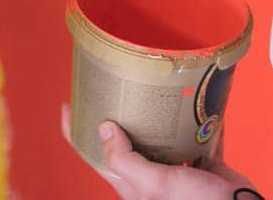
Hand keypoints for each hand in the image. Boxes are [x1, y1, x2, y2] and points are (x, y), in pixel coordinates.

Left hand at [61, 105, 259, 199]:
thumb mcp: (155, 183)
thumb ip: (126, 159)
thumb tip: (104, 129)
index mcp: (135, 184)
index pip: (97, 156)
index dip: (77, 133)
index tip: (67, 107)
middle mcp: (153, 176)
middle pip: (129, 143)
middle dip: (122, 117)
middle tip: (114, 88)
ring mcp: (179, 171)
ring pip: (163, 138)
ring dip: (160, 116)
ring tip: (153, 88)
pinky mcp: (205, 166)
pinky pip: (199, 138)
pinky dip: (199, 121)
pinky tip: (198, 103)